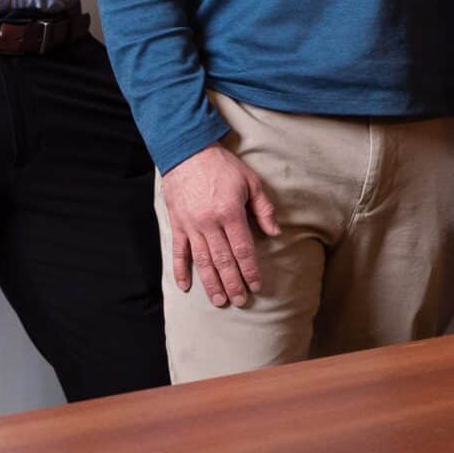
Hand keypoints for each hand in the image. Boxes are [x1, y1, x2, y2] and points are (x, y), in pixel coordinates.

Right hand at [161, 144, 276, 308]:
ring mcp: (191, 225)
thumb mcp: (251, 181)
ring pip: (202, 261)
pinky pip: (179, 252)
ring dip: (211, 283)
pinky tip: (186, 286)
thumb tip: (275, 232)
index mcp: (230, 213)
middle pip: (223, 261)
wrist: (187, 152)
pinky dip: (180, 270)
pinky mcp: (177, 224)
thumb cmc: (223, 166)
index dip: (250, 270)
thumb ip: (263, 208)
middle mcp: (209, 223)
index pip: (243, 250)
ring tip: (219, 300)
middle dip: (233, 283)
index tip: (256, 286)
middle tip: (240, 301)